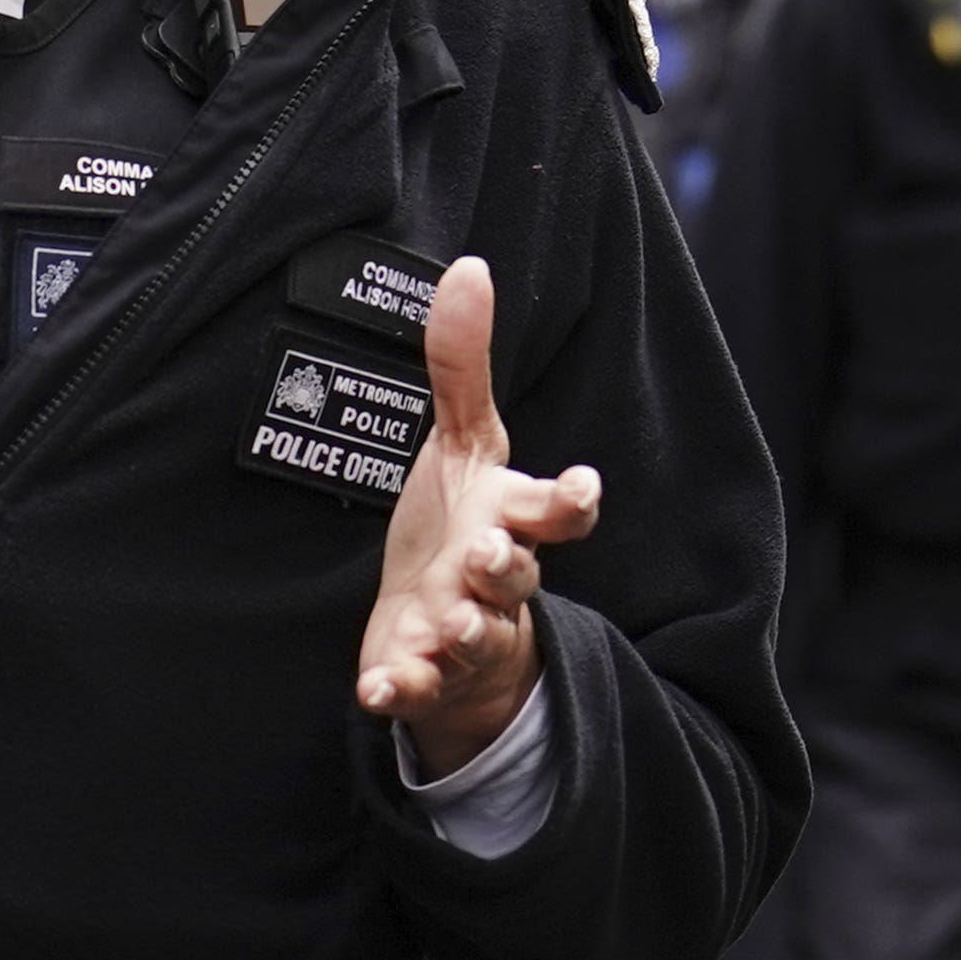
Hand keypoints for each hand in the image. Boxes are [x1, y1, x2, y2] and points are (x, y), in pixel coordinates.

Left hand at [359, 256, 595, 779]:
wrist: (440, 631)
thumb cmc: (460, 527)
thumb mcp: (462, 446)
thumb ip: (463, 367)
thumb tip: (469, 268)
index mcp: (511, 521)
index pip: (556, 512)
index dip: (570, 501)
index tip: (581, 485)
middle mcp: (495, 582)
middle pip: (517, 578)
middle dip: (506, 568)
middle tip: (486, 554)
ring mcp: (462, 634)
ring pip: (475, 636)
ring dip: (466, 629)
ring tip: (449, 620)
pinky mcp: (423, 677)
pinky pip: (417, 690)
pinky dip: (402, 691)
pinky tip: (379, 690)